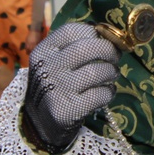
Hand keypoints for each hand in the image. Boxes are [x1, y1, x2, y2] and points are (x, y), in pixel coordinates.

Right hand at [22, 24, 119, 150]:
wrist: (37, 123)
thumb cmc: (54, 85)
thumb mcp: (53, 62)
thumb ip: (74, 47)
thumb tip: (109, 34)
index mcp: (42, 51)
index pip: (71, 31)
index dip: (93, 32)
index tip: (104, 38)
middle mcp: (47, 68)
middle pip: (86, 48)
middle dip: (108, 49)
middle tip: (116, 56)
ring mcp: (56, 90)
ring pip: (96, 71)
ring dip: (111, 72)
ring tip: (112, 74)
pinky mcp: (67, 111)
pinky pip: (100, 94)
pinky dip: (109, 92)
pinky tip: (107, 92)